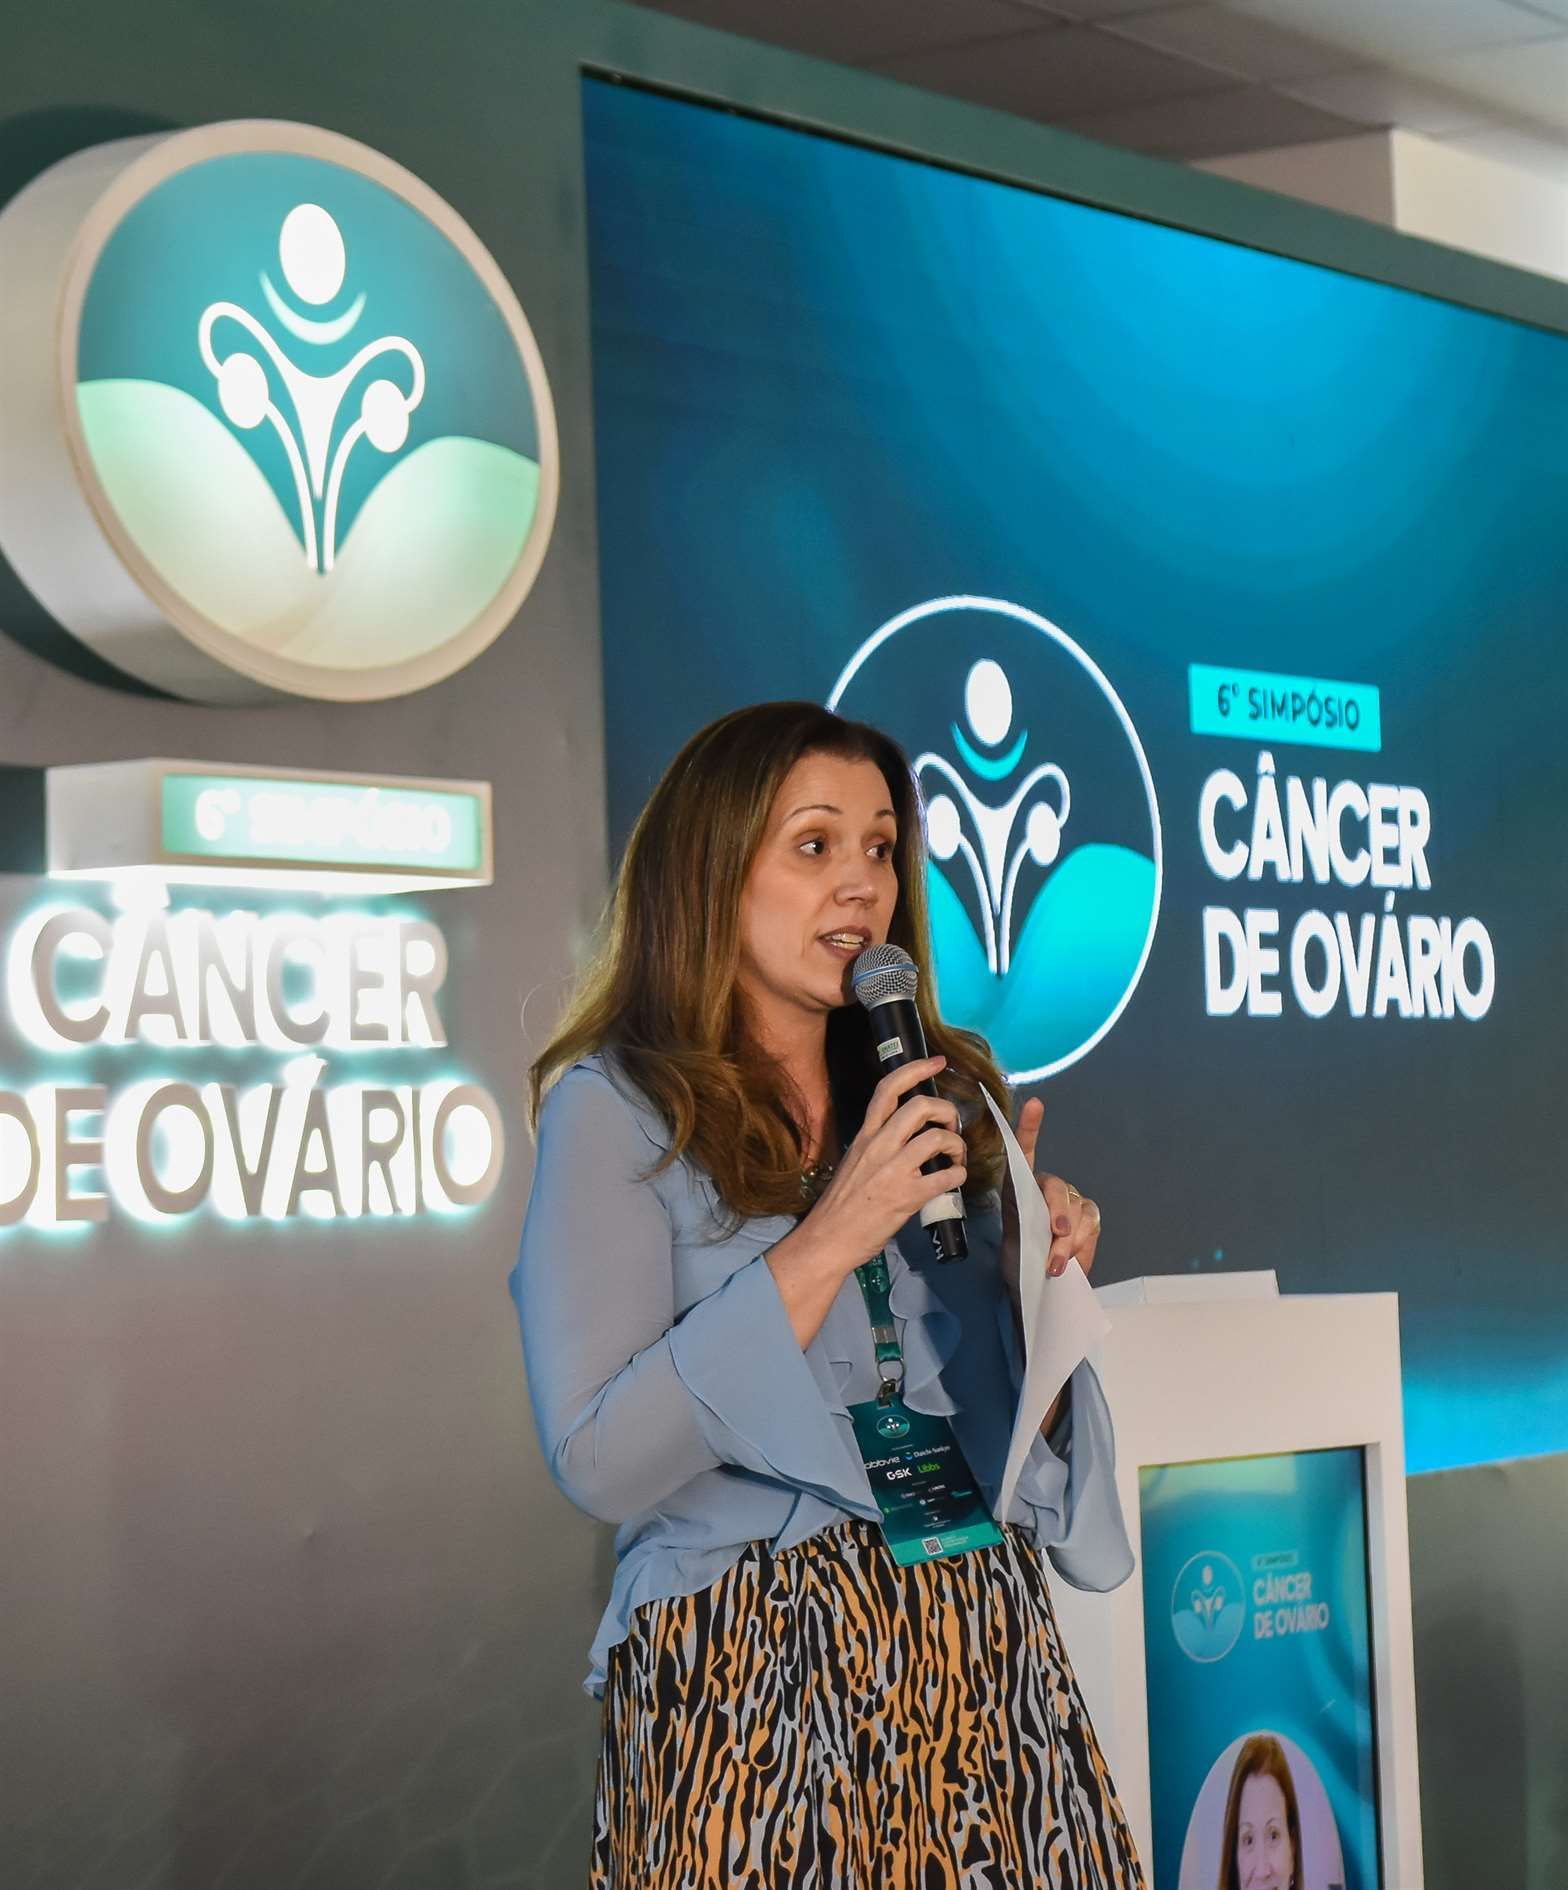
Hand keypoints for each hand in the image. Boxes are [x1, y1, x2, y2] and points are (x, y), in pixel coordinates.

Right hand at [802, 1055, 966, 1273]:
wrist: (828, 1239)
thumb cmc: (840, 1205)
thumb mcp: (854, 1162)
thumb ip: (877, 1146)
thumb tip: (906, 1137)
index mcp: (865, 1136)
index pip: (887, 1089)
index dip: (916, 1069)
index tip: (937, 1062)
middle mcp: (878, 1147)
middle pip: (920, 1106)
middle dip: (946, 1110)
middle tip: (952, 1126)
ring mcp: (893, 1171)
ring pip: (937, 1138)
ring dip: (957, 1145)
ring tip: (957, 1157)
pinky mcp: (907, 1197)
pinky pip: (946, 1177)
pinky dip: (959, 1175)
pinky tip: (955, 1181)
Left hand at [1002, 1096, 1101, 1281]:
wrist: (1034, 1279)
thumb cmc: (1018, 1254)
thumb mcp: (1013, 1239)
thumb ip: (1028, 1229)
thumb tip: (1055, 1232)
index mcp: (1022, 1185)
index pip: (1025, 1150)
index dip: (1030, 1127)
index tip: (1035, 1104)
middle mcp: (1048, 1187)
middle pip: (1058, 1190)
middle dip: (1058, 1214)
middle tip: (1056, 1236)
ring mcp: (1072, 1201)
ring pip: (1077, 1210)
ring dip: (1068, 1240)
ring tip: (1054, 1265)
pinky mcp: (1090, 1218)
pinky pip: (1091, 1223)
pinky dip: (1081, 1244)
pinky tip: (1072, 1259)